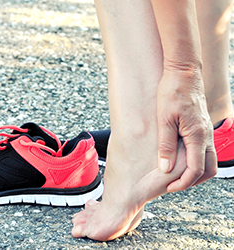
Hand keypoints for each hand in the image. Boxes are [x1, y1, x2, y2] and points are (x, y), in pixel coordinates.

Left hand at [157, 67, 216, 191]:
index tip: (168, 187)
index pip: (196, 170)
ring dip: (196, 172)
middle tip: (174, 184)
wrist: (184, 72)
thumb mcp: (164, 120)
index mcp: (197, 136)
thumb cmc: (172, 92)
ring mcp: (207, 131)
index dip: (183, 183)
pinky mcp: (203, 126)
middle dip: (193, 181)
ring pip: (209, 160)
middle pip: (209, 169)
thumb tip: (166, 168)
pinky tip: (181, 158)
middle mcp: (206, 136)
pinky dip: (196, 160)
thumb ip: (166, 145)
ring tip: (177, 174)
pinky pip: (205, 150)